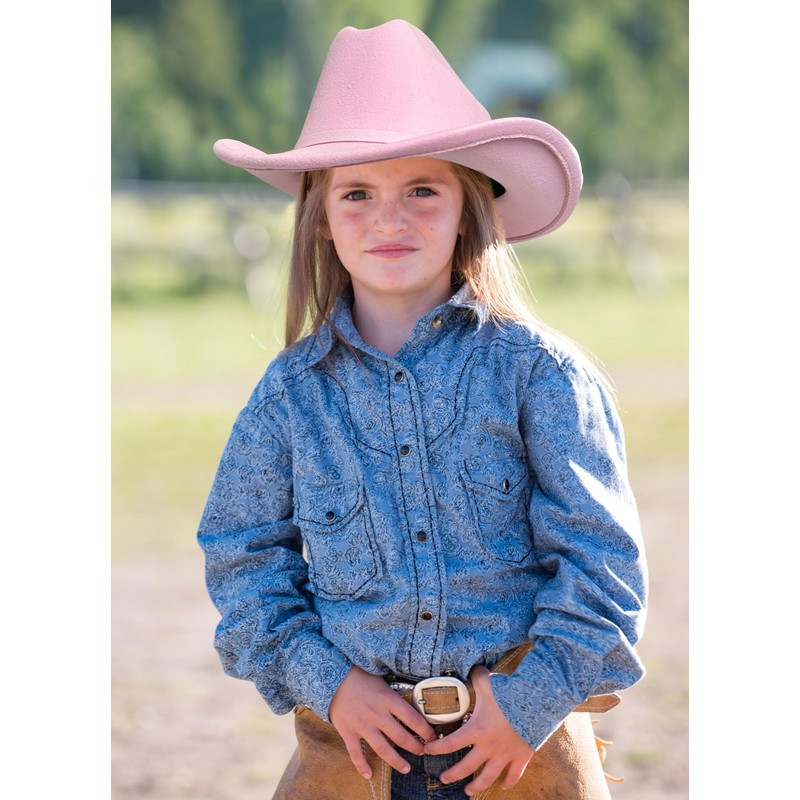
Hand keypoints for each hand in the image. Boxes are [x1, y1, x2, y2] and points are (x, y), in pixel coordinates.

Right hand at [329, 665, 436, 779]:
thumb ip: (394, 694)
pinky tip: (369, 774)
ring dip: (396, 761)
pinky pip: (356, 753)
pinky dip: (362, 766)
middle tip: (423, 752)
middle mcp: (376, 714)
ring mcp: (362, 725)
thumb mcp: (382, 679)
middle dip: (415, 747)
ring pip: (382, 749)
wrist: (333, 676)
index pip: (413, 718)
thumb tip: (413, 702)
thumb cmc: (360, 675)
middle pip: (401, 737)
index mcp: (387, 699)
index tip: (432, 737)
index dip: (425, 730)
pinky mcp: (347, 732)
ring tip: (406, 769)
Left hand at [423, 665, 533, 795]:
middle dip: (452, 775)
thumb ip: (477, 677)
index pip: (450, 744)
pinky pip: (514, 775)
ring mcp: (505, 755)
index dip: (436, 748)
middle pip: (466, 767)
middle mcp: (488, 747)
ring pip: (487, 778)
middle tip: (444, 778)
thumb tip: (473, 667)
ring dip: (476, 786)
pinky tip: (502, 786)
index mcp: (476, 730)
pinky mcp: (521, 757)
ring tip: (468, 791)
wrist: (536, 704)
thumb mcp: (488, 683)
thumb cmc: (509, 694)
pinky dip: (507, 782)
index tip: (427, 750)